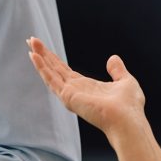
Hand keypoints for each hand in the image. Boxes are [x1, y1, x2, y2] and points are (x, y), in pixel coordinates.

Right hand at [27, 37, 147, 141]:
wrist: (128, 120)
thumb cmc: (130, 107)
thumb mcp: (125, 81)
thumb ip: (117, 70)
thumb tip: (113, 58)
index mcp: (86, 87)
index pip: (65, 71)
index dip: (54, 59)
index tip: (44, 48)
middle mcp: (75, 91)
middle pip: (55, 69)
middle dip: (43, 54)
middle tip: (31, 39)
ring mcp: (70, 94)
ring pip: (50, 72)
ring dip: (40, 58)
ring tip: (30, 43)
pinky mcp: (68, 96)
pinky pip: (51, 79)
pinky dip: (42, 67)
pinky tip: (34, 56)